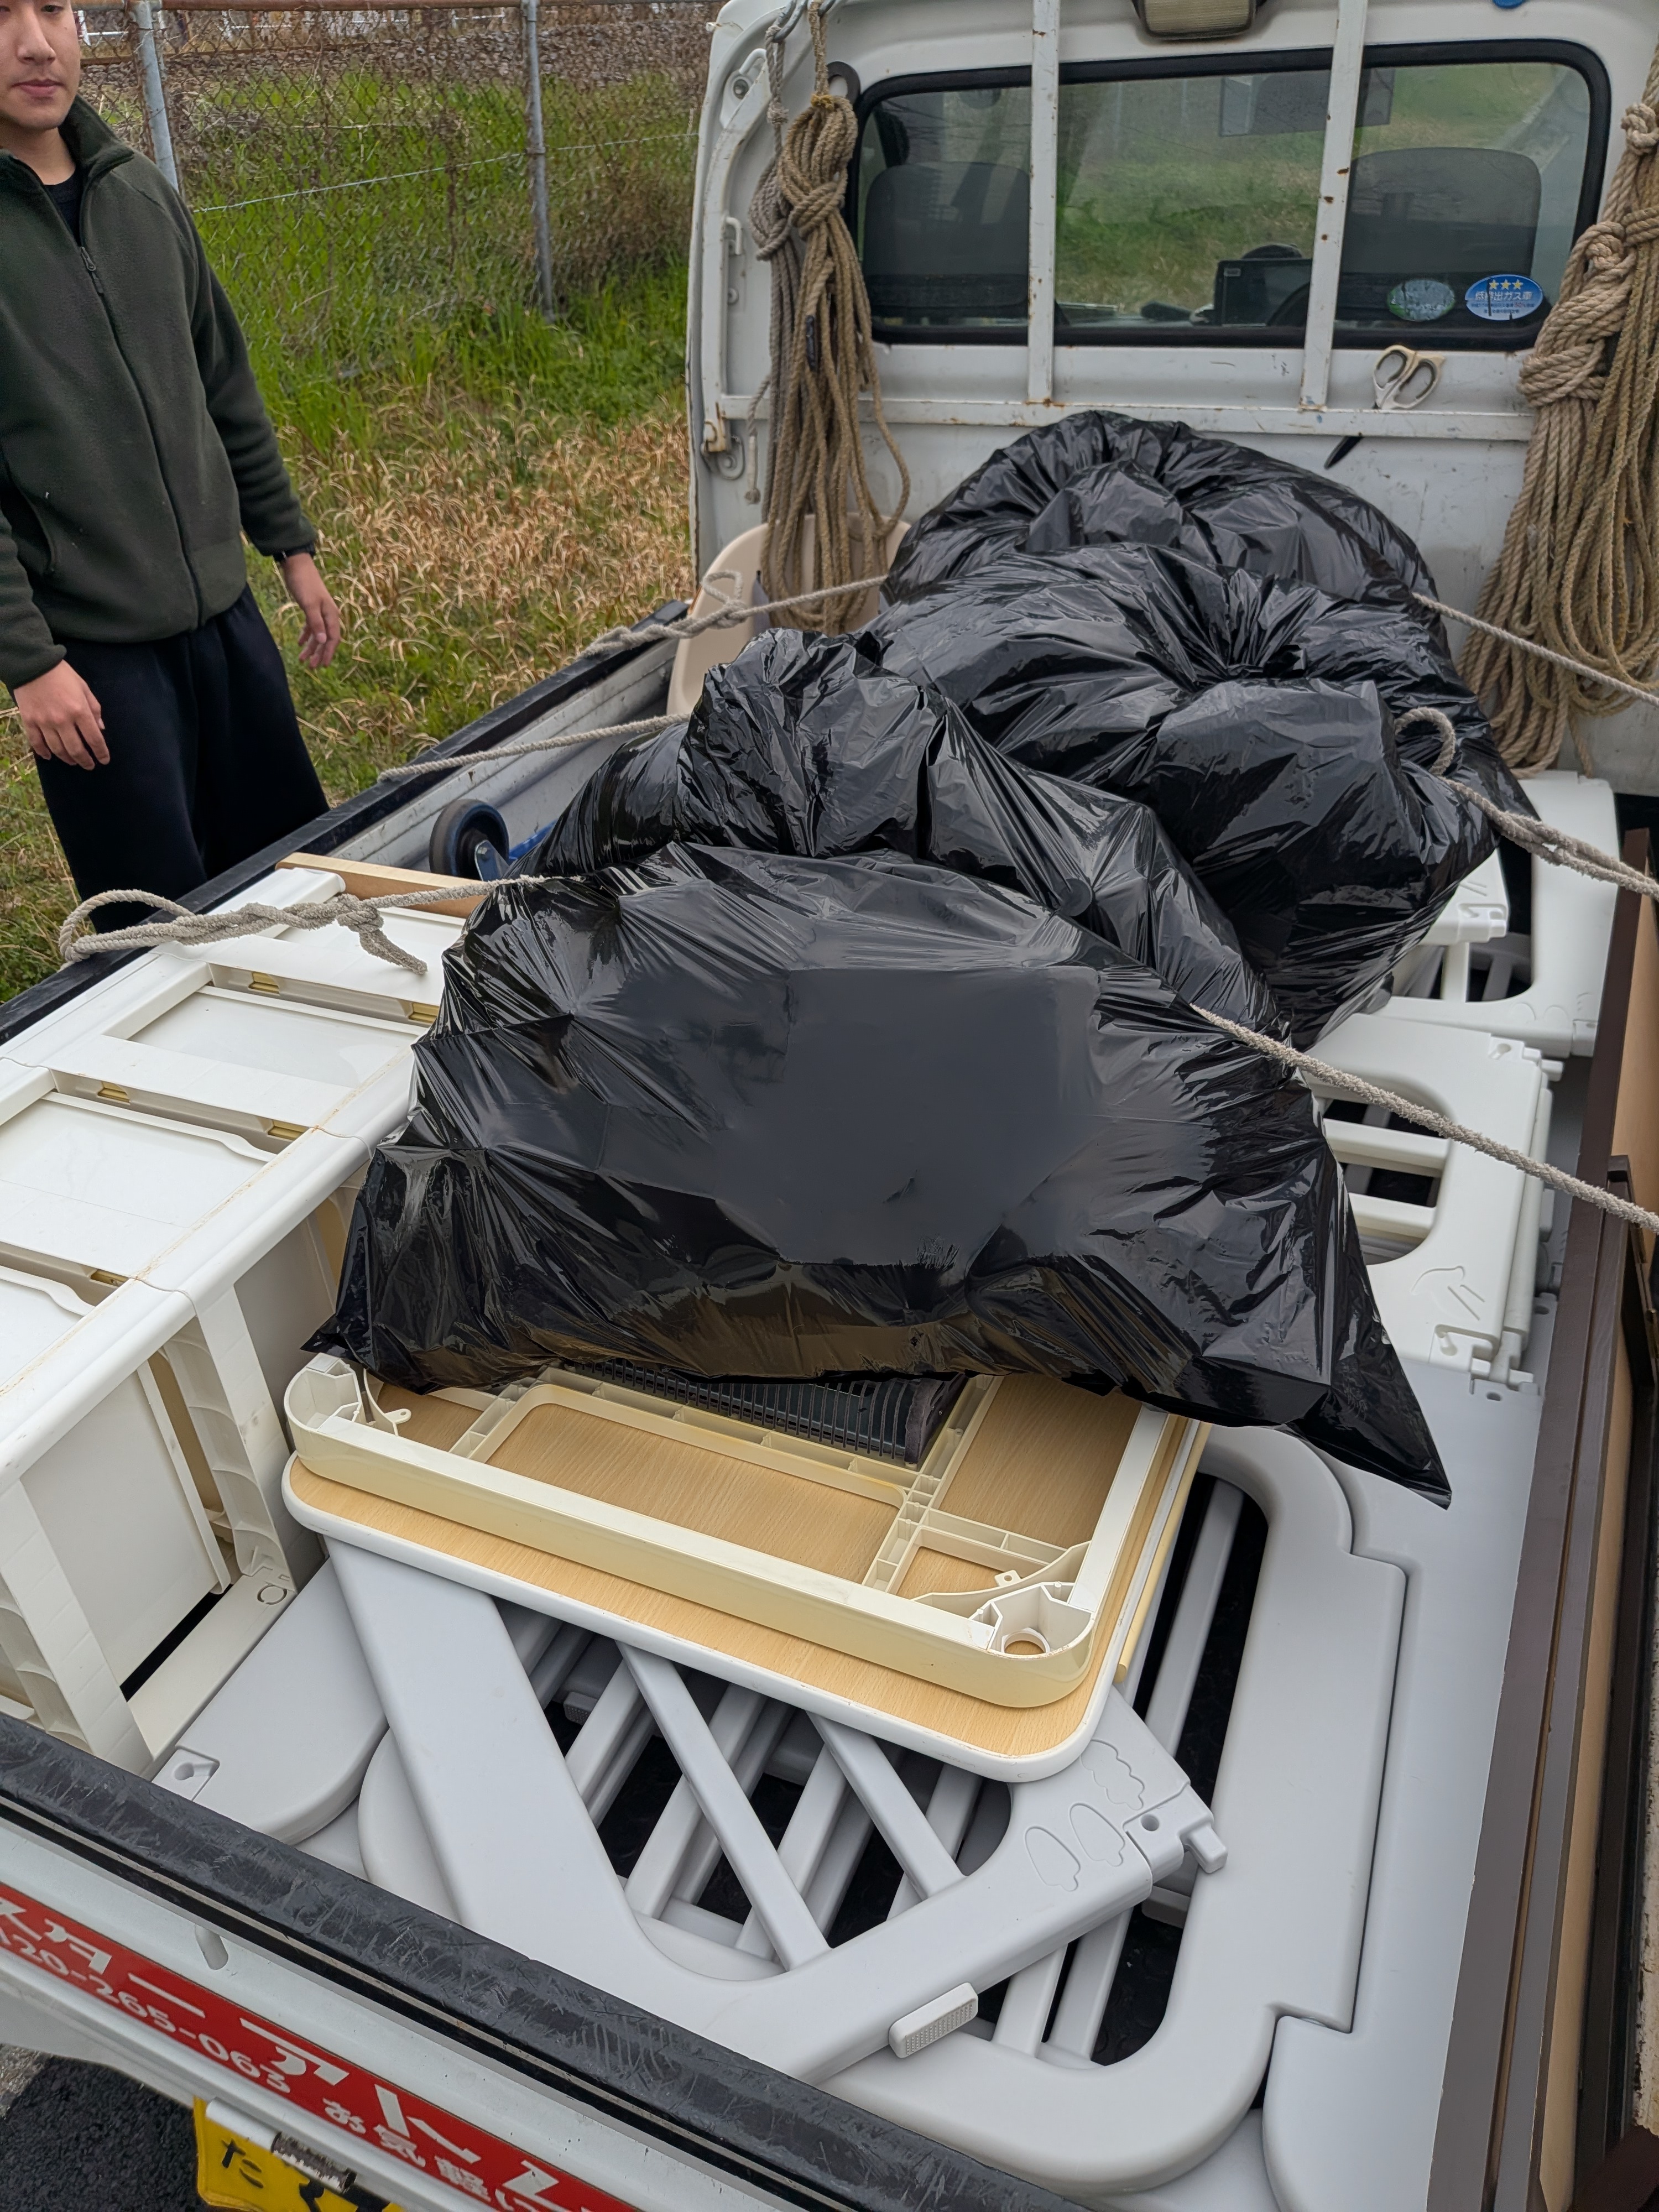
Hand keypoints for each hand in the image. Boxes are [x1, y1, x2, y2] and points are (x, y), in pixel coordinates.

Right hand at [14, 661, 107, 769]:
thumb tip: (101, 728)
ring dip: (67, 759)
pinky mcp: (30, 721)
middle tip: (89, 765)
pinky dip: (44, 752)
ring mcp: (44, 722)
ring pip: (58, 749)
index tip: (104, 760)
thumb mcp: (84, 688)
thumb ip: (94, 709)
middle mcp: (63, 720)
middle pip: (76, 749)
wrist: (34, 664)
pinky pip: (37, 743)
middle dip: (85, 761)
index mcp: (80, 711)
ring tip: (73, 762)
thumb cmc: (62, 675)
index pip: (94, 739)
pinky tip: (50, 757)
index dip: (101, 753)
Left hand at [281, 551, 341, 669]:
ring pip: (318, 634)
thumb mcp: (309, 604)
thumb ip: (316, 623)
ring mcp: (320, 612)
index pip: (332, 639)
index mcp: (331, 615)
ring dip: (311, 647)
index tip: (323, 665)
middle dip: (319, 653)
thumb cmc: (304, 584)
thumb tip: (324, 642)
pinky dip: (307, 635)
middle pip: (326, 639)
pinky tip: (300, 643)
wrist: (297, 565)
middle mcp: (328, 615)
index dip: (329, 653)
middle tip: (311, 667)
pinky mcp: (311, 608)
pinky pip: (311, 626)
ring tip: (303, 659)